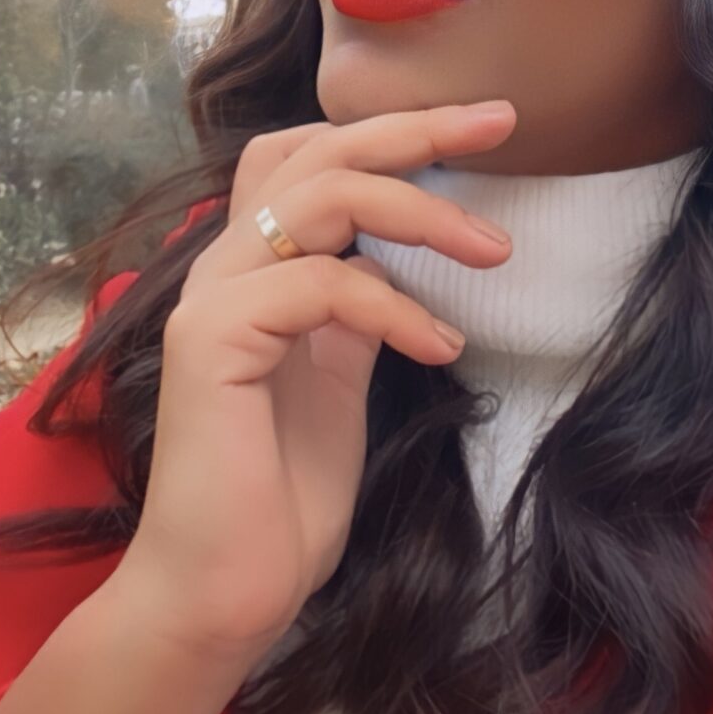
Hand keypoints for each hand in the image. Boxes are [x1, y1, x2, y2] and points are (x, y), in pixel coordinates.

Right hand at [111, 100, 516, 666]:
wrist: (224, 592)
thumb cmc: (281, 499)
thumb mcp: (338, 380)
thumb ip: (351, 312)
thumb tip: (393, 260)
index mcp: (255, 269)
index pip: (310, 156)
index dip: (392, 132)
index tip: (484, 128)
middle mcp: (224, 266)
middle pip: (318, 150)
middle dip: (415, 127)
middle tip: (501, 121)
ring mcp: (211, 296)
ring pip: (321, 195)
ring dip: (422, 211)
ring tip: (495, 250)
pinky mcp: (212, 338)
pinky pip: (322, 285)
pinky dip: (395, 306)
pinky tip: (442, 346)